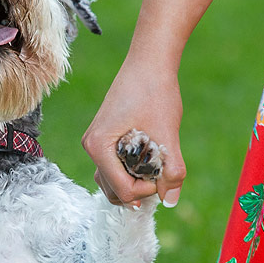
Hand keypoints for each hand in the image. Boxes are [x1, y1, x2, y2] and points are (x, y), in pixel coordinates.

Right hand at [82, 56, 185, 206]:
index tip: (165, 173)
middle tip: (162, 174)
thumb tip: (171, 201)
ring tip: (157, 168)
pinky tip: (151, 159)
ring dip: (135, 181)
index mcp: (98, 146)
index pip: (122, 190)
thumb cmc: (155, 92)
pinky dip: (132, 170)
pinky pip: (115, 166)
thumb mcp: (167, 134)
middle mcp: (91, 146)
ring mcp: (96, 142)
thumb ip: (171, 170)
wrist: (149, 62)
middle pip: (113, 191)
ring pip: (113, 181)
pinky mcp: (105, 138)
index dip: (148, 190)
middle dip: (140, 189)